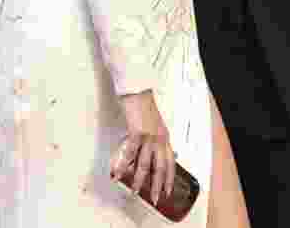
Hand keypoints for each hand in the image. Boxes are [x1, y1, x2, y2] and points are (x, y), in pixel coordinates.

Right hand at [113, 91, 174, 206]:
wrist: (138, 92)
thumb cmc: (144, 106)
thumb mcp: (155, 125)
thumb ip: (157, 139)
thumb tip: (157, 152)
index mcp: (165, 137)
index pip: (170, 162)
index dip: (170, 178)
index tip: (168, 190)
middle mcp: (159, 138)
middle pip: (160, 167)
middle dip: (158, 185)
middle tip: (156, 198)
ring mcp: (149, 136)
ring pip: (145, 164)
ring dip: (140, 180)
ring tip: (136, 192)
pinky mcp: (137, 133)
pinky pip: (130, 154)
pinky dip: (123, 166)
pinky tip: (119, 174)